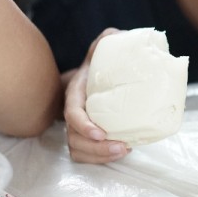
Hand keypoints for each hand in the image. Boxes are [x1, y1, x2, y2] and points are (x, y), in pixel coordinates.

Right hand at [63, 29, 130, 162]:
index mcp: (76, 91)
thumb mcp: (105, 45)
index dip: (84, 125)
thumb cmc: (103, 60)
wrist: (100, 73)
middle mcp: (74, 112)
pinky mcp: (89, 136)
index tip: (101, 133)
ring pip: (78, 150)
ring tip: (125, 151)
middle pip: (74, 138)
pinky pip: (87, 155)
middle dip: (96, 148)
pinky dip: (101, 159)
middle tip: (122, 147)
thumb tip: (118, 37)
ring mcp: (79, 126)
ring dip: (100, 157)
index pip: (72, 113)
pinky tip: (123, 151)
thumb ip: (110, 39)